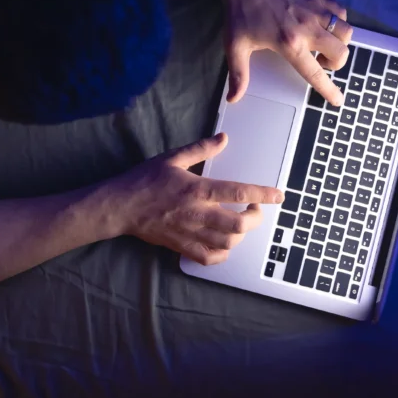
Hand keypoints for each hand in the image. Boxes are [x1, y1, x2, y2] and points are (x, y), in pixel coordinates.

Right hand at [106, 132, 282, 264]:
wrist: (119, 207)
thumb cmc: (143, 180)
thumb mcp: (171, 158)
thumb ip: (200, 148)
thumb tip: (223, 138)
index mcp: (196, 189)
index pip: (237, 192)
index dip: (262, 194)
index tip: (278, 195)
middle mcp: (196, 213)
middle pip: (238, 224)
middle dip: (254, 219)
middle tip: (254, 209)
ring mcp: (189, 233)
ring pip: (227, 243)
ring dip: (240, 235)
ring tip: (239, 224)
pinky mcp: (181, 246)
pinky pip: (209, 259)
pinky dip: (222, 255)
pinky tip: (223, 244)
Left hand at [219, 0, 353, 106]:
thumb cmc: (240, 12)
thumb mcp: (235, 45)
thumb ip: (238, 74)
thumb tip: (233, 99)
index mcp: (289, 43)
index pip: (315, 73)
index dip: (328, 89)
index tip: (338, 100)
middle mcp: (308, 27)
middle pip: (341, 53)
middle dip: (336, 64)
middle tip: (320, 63)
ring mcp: (317, 10)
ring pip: (346, 33)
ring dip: (340, 43)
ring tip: (323, 44)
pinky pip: (342, 13)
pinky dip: (338, 23)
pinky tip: (323, 25)